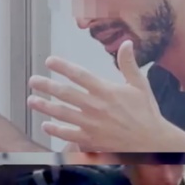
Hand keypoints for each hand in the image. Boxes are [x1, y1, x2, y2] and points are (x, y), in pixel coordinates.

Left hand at [27, 40, 170, 150]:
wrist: (152, 142)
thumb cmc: (146, 113)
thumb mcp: (140, 85)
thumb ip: (129, 64)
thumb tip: (127, 42)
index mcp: (106, 90)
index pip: (79, 75)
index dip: (62, 67)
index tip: (49, 61)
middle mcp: (96, 106)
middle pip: (65, 93)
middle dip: (47, 85)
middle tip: (33, 81)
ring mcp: (91, 124)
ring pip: (62, 113)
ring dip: (45, 106)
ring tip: (32, 100)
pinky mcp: (91, 140)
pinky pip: (68, 134)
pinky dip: (55, 130)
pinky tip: (45, 125)